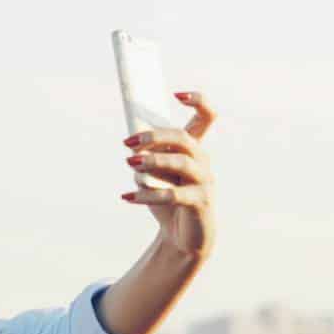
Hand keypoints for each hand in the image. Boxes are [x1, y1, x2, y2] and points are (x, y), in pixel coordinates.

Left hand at [122, 91, 215, 262]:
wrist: (181, 238)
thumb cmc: (167, 201)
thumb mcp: (154, 176)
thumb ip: (146, 158)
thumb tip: (131, 148)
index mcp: (194, 149)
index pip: (207, 117)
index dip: (198, 101)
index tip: (176, 94)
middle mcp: (203, 161)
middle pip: (184, 138)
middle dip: (155, 136)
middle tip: (128, 142)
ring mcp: (205, 182)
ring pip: (181, 164)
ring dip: (153, 161)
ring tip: (129, 163)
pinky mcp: (199, 203)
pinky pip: (173, 195)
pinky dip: (147, 194)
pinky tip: (127, 197)